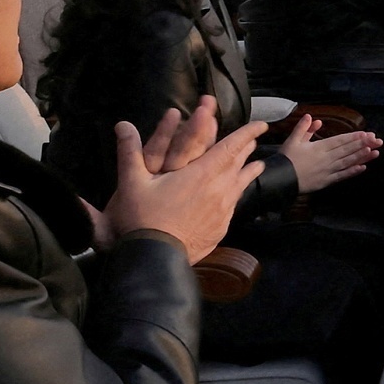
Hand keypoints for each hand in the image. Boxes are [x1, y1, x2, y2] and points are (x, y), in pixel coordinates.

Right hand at [105, 101, 264, 264]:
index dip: (248, 132)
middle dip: (247, 148)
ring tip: (255, 163)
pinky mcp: (221, 228)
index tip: (261, 124)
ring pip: (241, 184)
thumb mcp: (132, 183)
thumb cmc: (143, 219)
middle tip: (253, 138)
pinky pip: (234, 205)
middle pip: (240, 163)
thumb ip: (129, 151)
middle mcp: (219, 190)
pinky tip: (236, 195)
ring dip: (249, 170)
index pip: (232, 147)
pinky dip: (238, 193)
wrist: (154, 259)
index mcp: (202, 174)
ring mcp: (223, 211)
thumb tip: (122, 124)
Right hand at [278, 115, 382, 193]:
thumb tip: (311, 117)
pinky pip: (341, 176)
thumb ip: (303, 128)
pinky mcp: (326, 181)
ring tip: (375, 152)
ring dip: (362, 157)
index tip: (366, 134)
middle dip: (363, 144)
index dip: (354, 137)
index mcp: (319, 147)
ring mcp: (327, 170)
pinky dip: (352, 172)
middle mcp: (326, 158)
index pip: (340, 140)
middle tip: (377, 140)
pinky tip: (362, 168)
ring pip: (347, 162)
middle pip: (347, 150)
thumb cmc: (286, 159)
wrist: (279, 180)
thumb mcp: (292, 141)